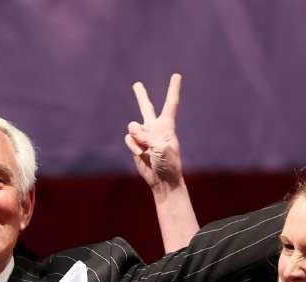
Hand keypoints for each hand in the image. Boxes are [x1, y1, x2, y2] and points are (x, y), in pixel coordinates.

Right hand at [125, 73, 182, 192]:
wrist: (162, 180)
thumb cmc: (169, 163)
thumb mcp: (161, 148)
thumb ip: (146, 136)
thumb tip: (132, 130)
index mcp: (167, 126)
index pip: (170, 104)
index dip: (173, 89)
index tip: (177, 75)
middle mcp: (154, 128)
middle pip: (145, 108)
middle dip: (140, 96)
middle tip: (136, 84)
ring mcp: (144, 136)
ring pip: (132, 127)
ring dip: (137, 138)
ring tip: (146, 150)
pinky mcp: (135, 145)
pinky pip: (128, 139)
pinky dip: (133, 147)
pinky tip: (142, 154)